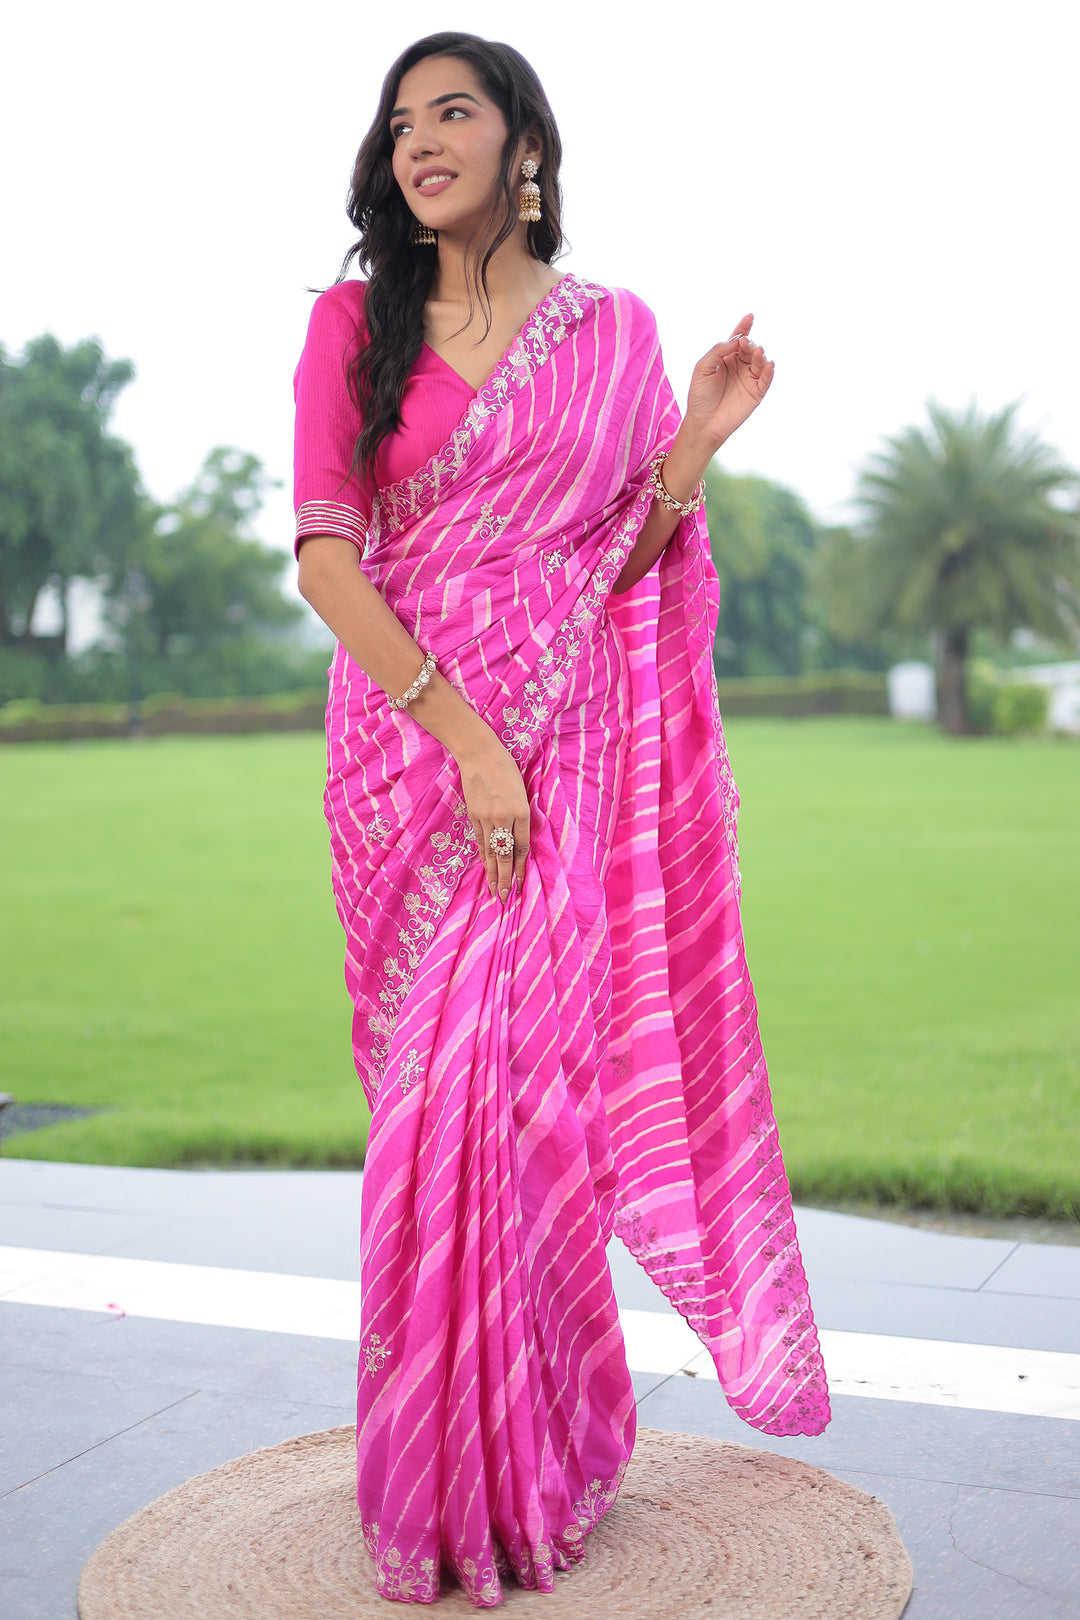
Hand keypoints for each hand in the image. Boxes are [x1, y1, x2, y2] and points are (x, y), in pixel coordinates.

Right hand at [457, 737, 530, 903]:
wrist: (480, 755)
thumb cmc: (506, 769)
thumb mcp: (522, 792)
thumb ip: (521, 816)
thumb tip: (518, 840)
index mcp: (522, 812)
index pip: (522, 847)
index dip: (521, 867)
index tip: (521, 883)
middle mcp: (504, 818)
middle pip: (505, 856)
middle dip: (505, 879)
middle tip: (505, 897)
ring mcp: (487, 818)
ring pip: (491, 852)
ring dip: (492, 873)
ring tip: (493, 891)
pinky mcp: (474, 816)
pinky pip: (480, 842)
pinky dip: (483, 856)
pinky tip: (485, 868)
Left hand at [684, 314, 774, 451]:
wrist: (702, 422)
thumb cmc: (699, 395)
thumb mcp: (703, 368)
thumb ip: (718, 351)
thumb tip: (737, 340)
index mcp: (726, 358)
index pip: (737, 339)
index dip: (744, 328)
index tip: (750, 317)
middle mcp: (739, 366)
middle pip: (749, 349)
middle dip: (749, 344)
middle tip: (745, 343)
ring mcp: (749, 379)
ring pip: (760, 362)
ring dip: (760, 355)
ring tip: (757, 352)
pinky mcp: (756, 393)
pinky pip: (766, 380)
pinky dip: (769, 371)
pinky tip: (769, 364)